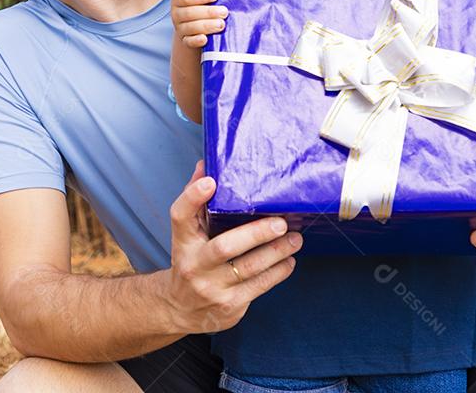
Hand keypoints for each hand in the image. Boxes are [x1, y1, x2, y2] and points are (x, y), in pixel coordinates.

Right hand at [162, 161, 300, 333]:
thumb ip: (196, 202)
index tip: (211, 182)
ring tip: (295, 239)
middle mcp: (194, 265)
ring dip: (276, 252)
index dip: (193, 198)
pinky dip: (278, 272)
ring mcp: (211, 288)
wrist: (180, 308)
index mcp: (182, 242)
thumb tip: (205, 167)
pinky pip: (259, 286)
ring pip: (248, 268)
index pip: (181, 216)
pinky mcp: (229, 305)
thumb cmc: (191, 260)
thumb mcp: (188, 234)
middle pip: (224, 247)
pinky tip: (289, 260)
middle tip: (280, 222)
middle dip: (256, 233)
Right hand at [171, 0, 227, 47]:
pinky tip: (205, 39)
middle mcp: (176, 14)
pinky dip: (196, 41)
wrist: (194, 25)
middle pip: (189, 13)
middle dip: (208, 12)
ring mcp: (179, 28)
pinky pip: (188, 42)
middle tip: (224, 12)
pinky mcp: (185, 41)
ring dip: (206, 26)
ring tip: (221, 24)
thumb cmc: (200, 3)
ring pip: (190, 27)